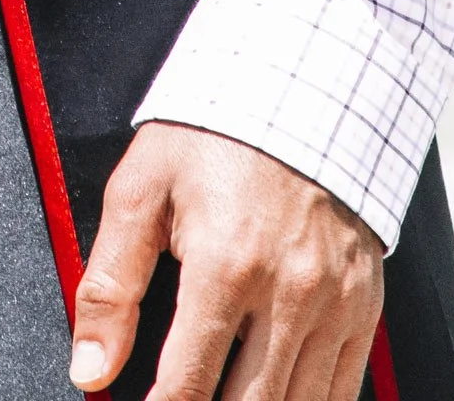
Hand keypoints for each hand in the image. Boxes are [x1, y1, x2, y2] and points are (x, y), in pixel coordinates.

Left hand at [69, 121, 383, 400]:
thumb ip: (110, 285)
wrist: (301, 84)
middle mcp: (289, 292)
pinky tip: (273, 397)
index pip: (186, 386)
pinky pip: (341, 390)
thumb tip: (89, 368)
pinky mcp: (364, 304)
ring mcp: (335, 302)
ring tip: (224, 397)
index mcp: (226, 264)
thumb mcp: (141, 189)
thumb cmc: (215, 133)